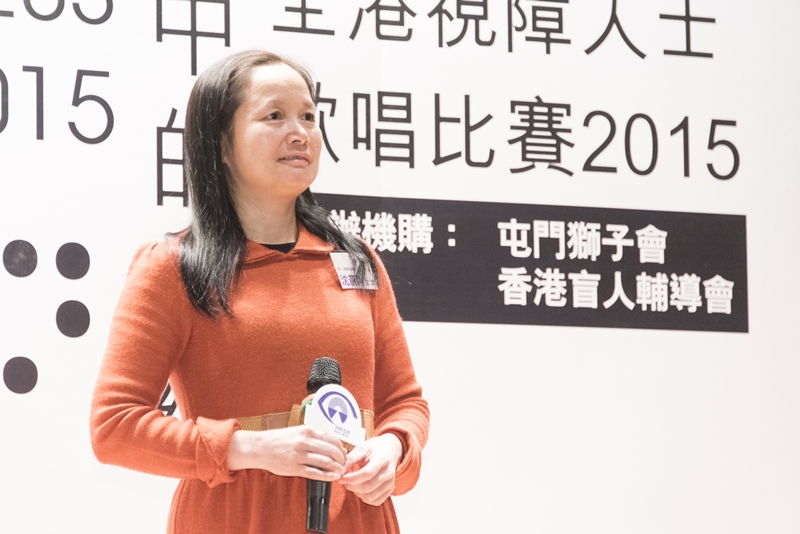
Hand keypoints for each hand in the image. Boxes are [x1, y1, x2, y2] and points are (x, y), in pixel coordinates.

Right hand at [227, 426, 346, 480]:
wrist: (261, 447)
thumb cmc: (279, 439)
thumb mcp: (298, 431)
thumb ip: (314, 436)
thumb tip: (332, 443)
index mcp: (307, 431)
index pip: (332, 438)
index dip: (341, 447)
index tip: (344, 452)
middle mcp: (305, 442)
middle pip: (331, 450)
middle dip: (341, 459)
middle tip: (344, 463)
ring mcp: (300, 455)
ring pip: (325, 462)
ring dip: (336, 468)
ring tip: (340, 471)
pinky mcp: (295, 468)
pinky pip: (315, 472)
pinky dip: (327, 476)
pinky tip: (333, 477)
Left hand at [339, 433, 402, 505]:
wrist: (391, 449)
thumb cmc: (374, 449)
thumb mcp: (362, 448)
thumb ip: (351, 459)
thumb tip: (341, 470)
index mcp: (382, 459)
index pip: (367, 473)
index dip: (352, 478)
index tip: (341, 478)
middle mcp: (388, 472)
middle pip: (368, 487)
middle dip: (352, 486)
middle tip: (344, 481)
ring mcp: (391, 482)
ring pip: (371, 496)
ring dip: (357, 493)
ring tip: (352, 484)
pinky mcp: (390, 490)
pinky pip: (376, 501)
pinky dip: (365, 498)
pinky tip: (360, 490)